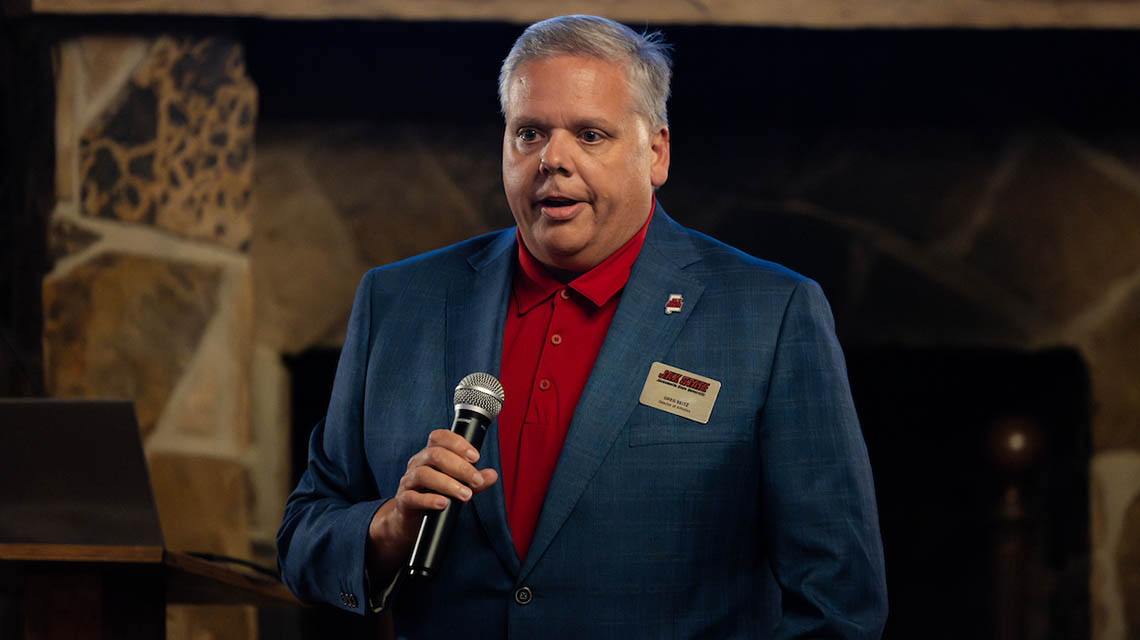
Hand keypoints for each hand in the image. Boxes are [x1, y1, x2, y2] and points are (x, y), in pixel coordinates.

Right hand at [366, 429, 498, 578]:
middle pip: (435, 454)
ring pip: (424, 474)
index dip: (458, 443)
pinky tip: (443, 504)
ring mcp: (408, 482)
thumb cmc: (436, 498)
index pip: (439, 437)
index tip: (476, 456)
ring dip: (448, 484)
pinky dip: (429, 500)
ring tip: (466, 495)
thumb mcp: (459, 488)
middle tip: (476, 480)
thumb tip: (492, 475)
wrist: (413, 522)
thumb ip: (474, 482)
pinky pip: (412, 497)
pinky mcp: (403, 501)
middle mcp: (417, 464)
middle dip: (460, 467)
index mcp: (430, 455)